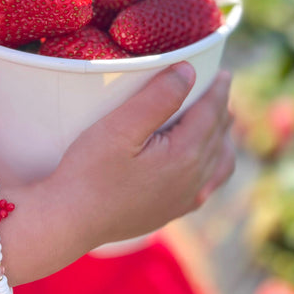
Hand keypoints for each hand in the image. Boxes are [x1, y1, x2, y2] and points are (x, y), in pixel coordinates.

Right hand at [49, 62, 234, 247]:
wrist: (68, 222)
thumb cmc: (87, 171)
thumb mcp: (119, 127)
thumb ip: (158, 97)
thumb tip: (189, 71)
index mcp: (184, 155)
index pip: (211, 114)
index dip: (218, 90)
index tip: (224, 73)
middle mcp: (193, 180)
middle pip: (218, 136)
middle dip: (221, 109)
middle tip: (220, 88)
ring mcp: (184, 200)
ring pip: (219, 162)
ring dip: (222, 138)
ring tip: (219, 120)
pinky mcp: (172, 212)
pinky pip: (208, 185)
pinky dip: (215, 165)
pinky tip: (205, 163)